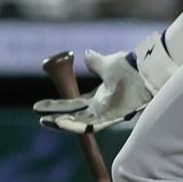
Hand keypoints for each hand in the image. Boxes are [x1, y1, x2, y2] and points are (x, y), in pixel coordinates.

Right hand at [34, 40, 166, 133]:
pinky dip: (76, 126)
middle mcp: (99, 109)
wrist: (145, 70)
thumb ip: (95, 62)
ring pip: (80, 124)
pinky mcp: (111, 118)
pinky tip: (62, 124)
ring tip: (46, 123)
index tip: (38, 106)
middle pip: (73, 117)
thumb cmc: (131, 68)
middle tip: (40, 119)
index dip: (55, 106)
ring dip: (63, 124)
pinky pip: (91, 126)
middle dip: (56, 119)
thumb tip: (86, 55)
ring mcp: (106, 115)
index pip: (72, 105)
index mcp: (97, 98)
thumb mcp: (106, 64)